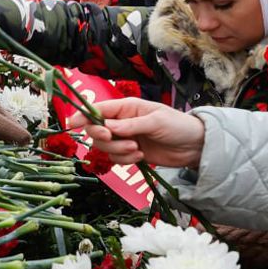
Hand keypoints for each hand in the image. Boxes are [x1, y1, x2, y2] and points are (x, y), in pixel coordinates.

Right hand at [65, 98, 205, 168]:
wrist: (194, 146)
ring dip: (118, 151)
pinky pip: (115, 160)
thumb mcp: (156, 121)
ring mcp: (124, 139)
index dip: (83, 116)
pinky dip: (125, 161)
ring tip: (137, 149)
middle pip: (96, 131)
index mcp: (126, 107)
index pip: (98, 110)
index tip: (73, 124)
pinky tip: (140, 157)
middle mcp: (121, 122)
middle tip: (118, 140)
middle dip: (104, 138)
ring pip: (104, 147)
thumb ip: (131, 125)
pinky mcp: (130, 154)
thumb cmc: (178, 125)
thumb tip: (108, 127)